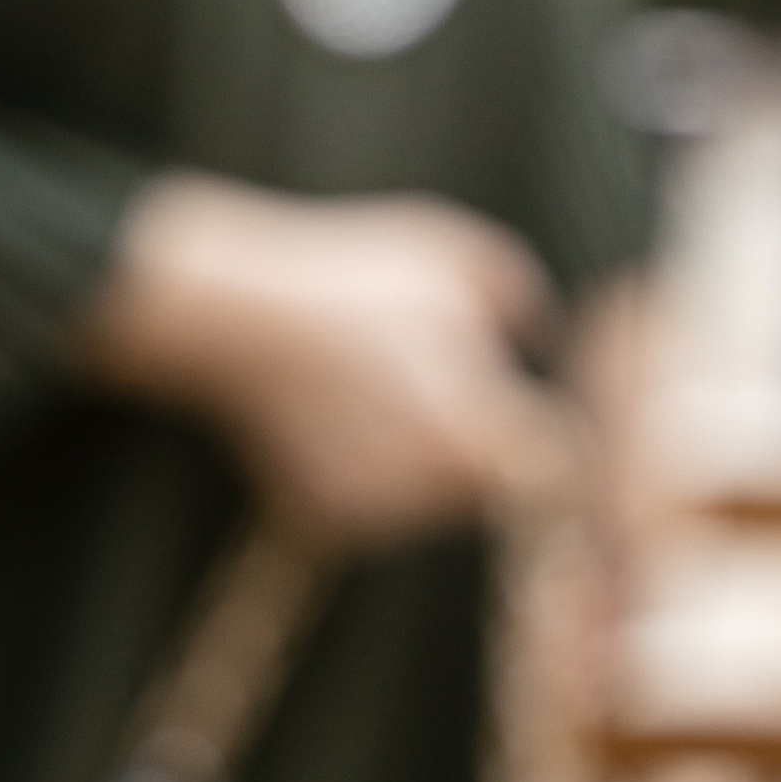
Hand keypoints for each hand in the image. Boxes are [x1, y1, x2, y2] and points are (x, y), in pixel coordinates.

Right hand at [71, 173, 574, 546]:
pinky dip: (369, 475)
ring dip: (425, 463)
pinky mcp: (324, 523)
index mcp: (472, 436)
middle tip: (438, 379)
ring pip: (432, 503)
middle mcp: (426, 494)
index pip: (552, 467)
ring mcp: (371, 515)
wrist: (228, 315)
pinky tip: (340, 417)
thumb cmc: (347, 278)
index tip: (523, 397)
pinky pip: (375, 509)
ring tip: (379, 389)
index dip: (545, 431)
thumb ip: (523, 301)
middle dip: (482, 446)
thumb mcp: (455, 258)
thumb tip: (541, 339)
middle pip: (491, 489)